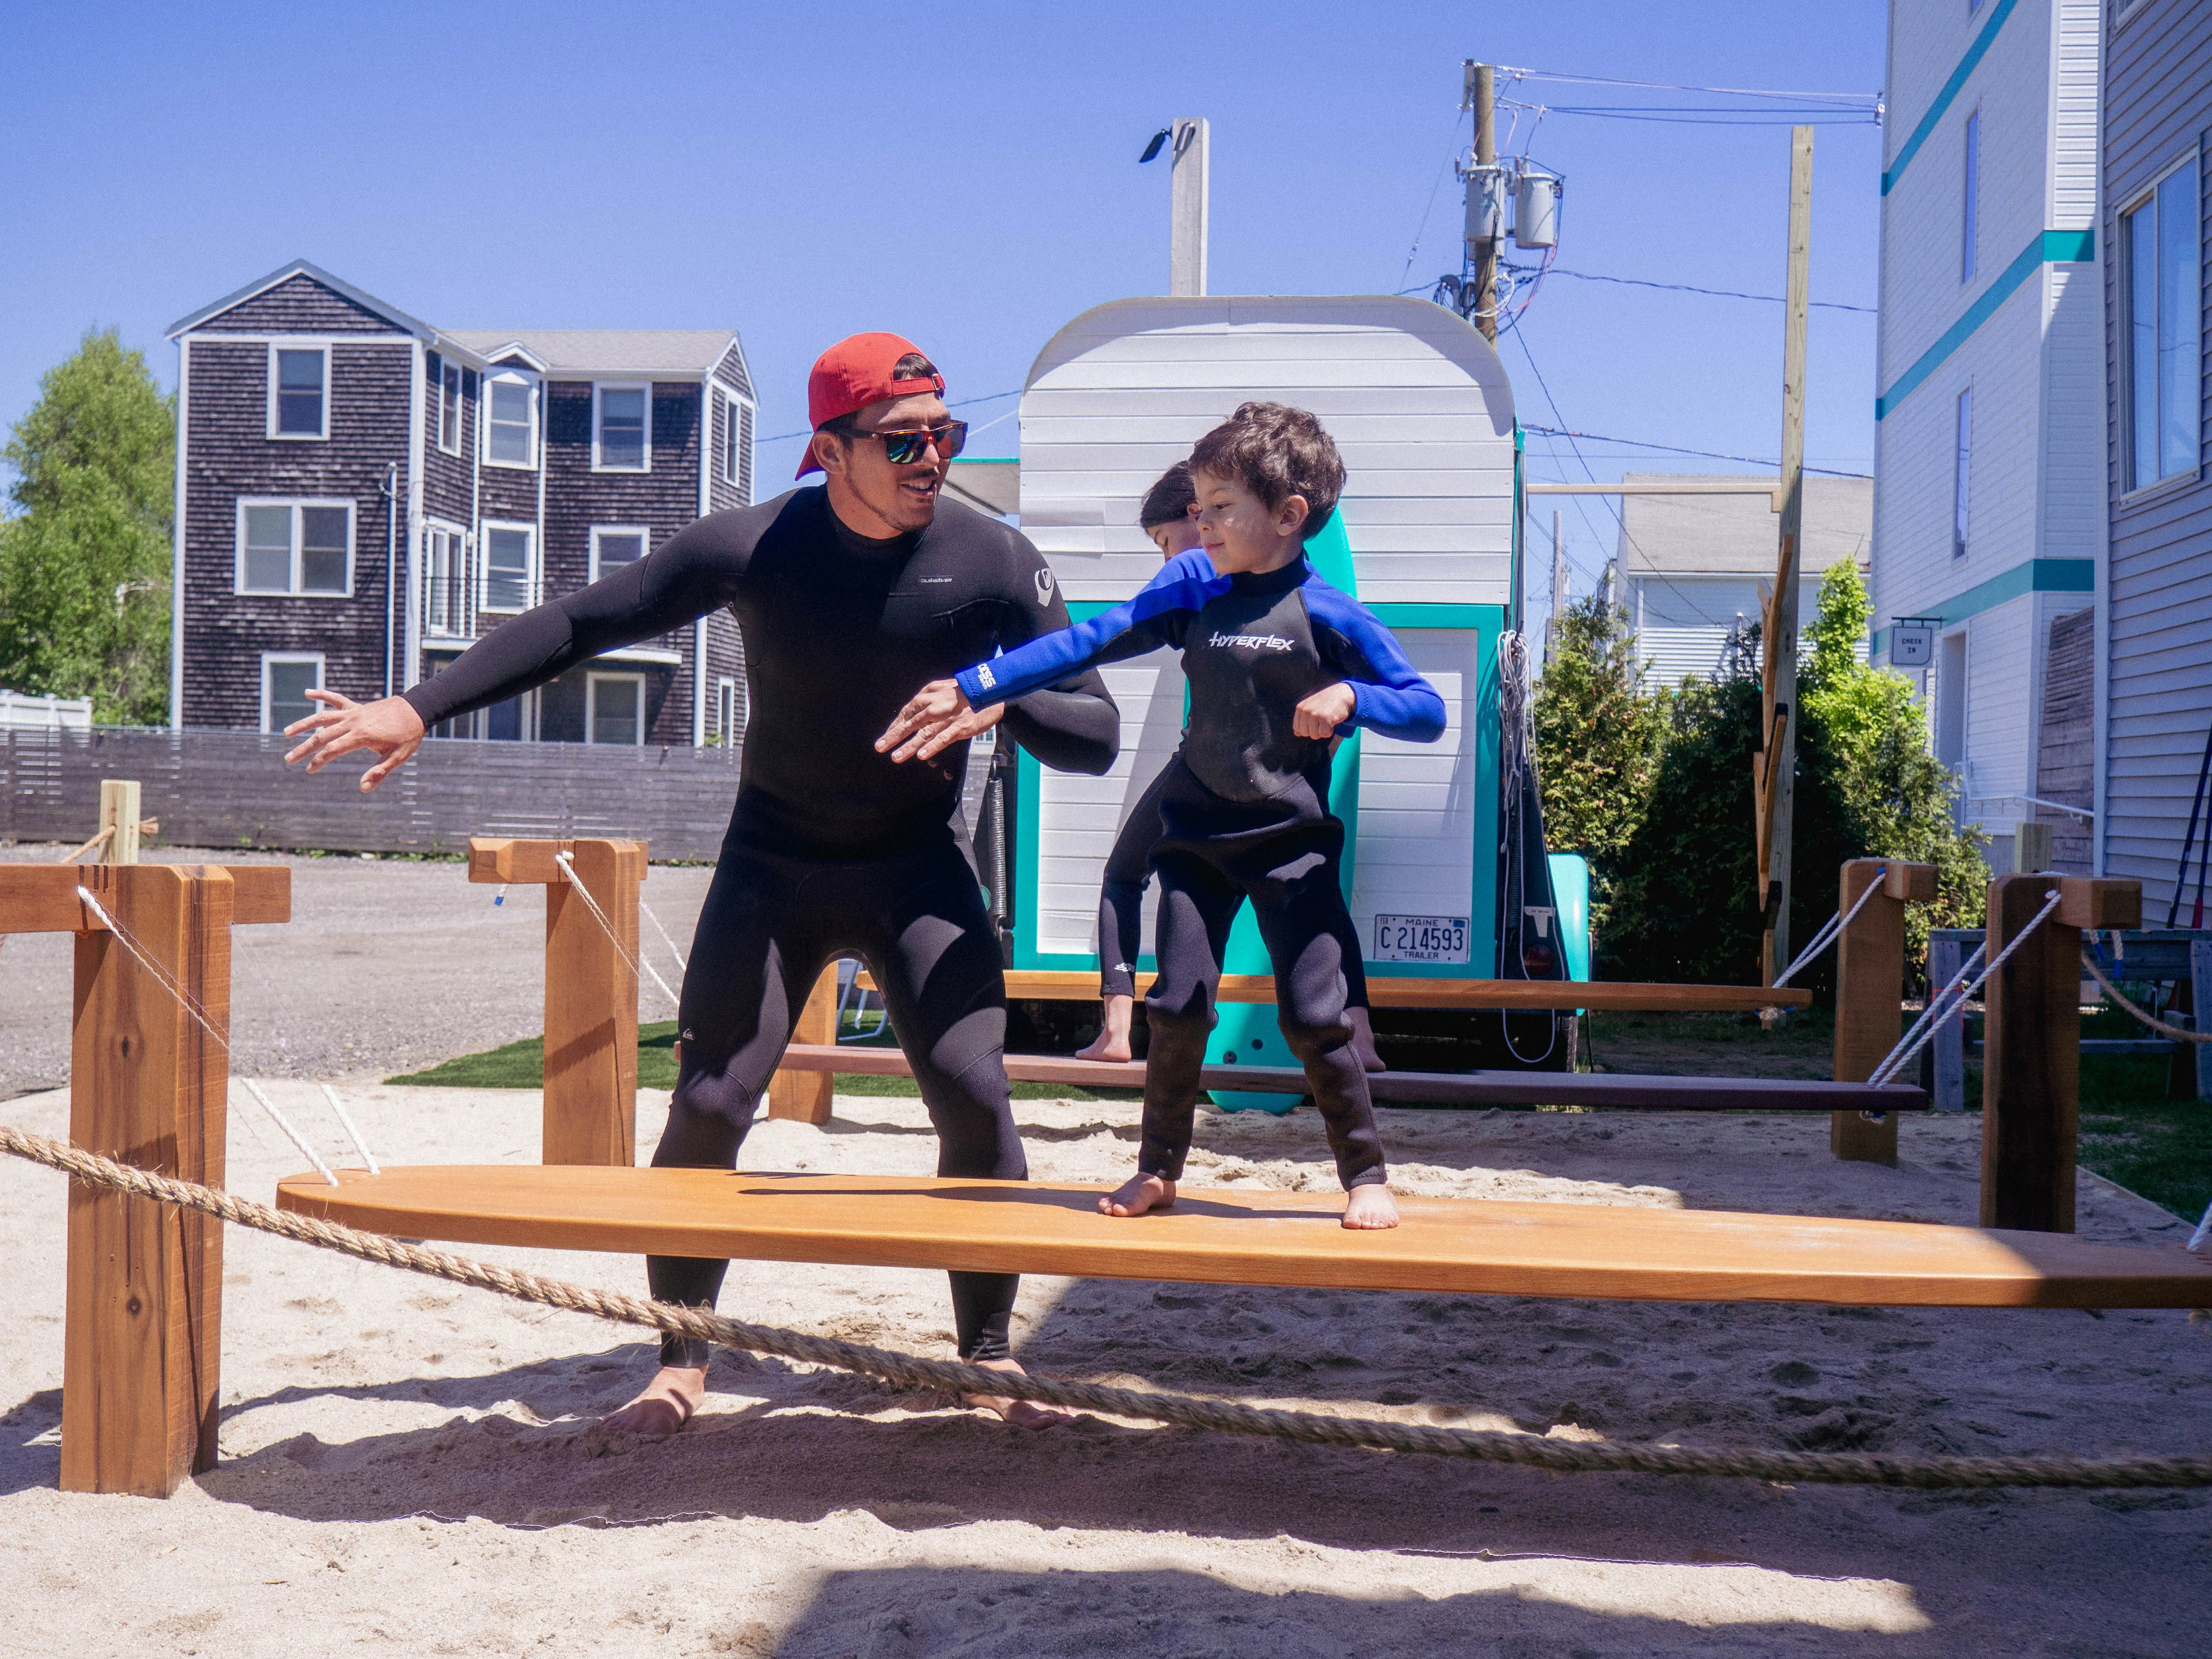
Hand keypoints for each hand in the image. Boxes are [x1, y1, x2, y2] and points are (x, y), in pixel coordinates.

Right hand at [282, 690, 425, 792]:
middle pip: (322, 735)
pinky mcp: (357, 706)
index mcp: (362, 736)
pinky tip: (307, 693)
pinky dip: (322, 694)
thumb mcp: (398, 757)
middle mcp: (353, 722)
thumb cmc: (409, 735)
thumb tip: (363, 789)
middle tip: (288, 759)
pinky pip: (336, 699)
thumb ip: (379, 772)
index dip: (319, 761)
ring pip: (323, 717)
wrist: (417, 709)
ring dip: (303, 724)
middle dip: (304, 749)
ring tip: (286, 732)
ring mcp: (354, 712)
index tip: (309, 770)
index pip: (333, 750)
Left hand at [876, 679, 1001, 763]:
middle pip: (911, 723)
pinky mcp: (960, 727)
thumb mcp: (941, 689)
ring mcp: (947, 718)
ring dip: (909, 745)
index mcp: (928, 695)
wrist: (990, 692)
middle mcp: (935, 706)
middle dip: (894, 736)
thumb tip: (911, 714)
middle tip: (880, 747)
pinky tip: (921, 755)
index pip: (907, 713)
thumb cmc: (964, 693)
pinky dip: (932, 746)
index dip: (895, 726)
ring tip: (896, 756)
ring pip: (924, 733)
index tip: (886, 736)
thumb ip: (926, 700)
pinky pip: (943, 738)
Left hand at [1293, 681, 1357, 739]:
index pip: (1297, 728)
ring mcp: (1315, 714)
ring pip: (1315, 735)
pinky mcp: (1325, 718)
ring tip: (1327, 719)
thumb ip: (1302, 719)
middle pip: (1306, 733)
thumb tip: (1297, 733)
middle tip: (1323, 719)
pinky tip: (1332, 720)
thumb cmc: (1327, 702)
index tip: (1316, 720)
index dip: (1308, 728)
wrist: (1342, 694)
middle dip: (1315, 729)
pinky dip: (1330, 731)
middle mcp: (1306, 711)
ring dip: (1323, 730)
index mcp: (1300, 708)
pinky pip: (1325, 734)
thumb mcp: (1311, 707)